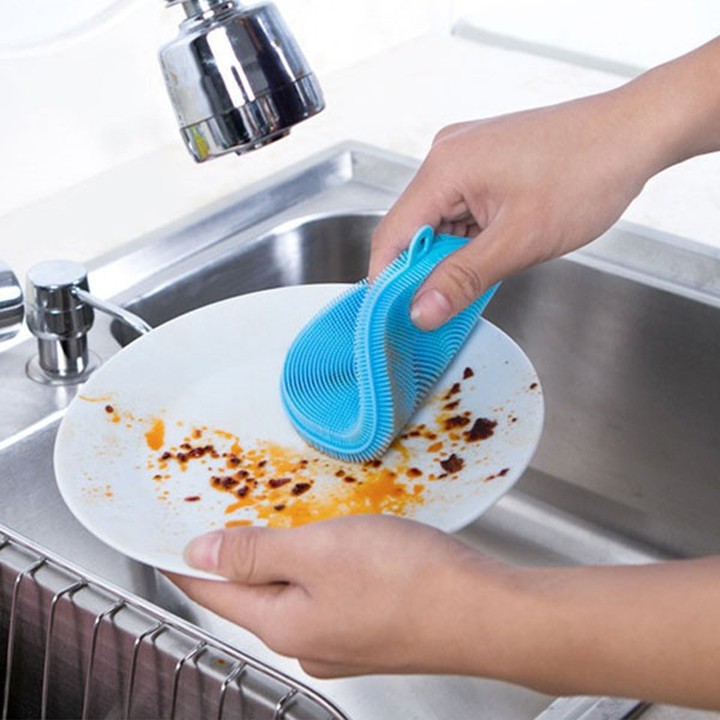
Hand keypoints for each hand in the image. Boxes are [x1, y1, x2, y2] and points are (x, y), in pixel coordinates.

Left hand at [167, 515, 719, 708]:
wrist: (486, 612)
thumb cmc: (408, 581)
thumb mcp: (320, 551)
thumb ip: (257, 551)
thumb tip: (201, 551)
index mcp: (282, 623)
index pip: (212, 587)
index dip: (185, 555)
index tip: (165, 527)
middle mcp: (307, 639)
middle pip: (253, 590)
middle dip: (237, 547)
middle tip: (228, 504)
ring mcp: (343, 636)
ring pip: (294, 587)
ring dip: (282, 551)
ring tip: (280, 512)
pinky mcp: (374, 624)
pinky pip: (328, 588)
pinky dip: (320, 560)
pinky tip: (335, 536)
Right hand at [370, 96, 650, 329]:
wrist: (634, 133)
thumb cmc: (588, 173)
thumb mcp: (519, 241)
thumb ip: (462, 279)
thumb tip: (421, 310)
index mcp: (445, 167)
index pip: (392, 235)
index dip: (389, 281)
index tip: (396, 317)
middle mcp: (446, 155)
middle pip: (412, 229)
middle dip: (424, 271)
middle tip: (444, 308)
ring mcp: (465, 155)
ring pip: (437, 222)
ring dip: (451, 256)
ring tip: (487, 271)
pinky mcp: (483, 161)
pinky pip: (458, 209)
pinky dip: (468, 238)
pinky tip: (493, 251)